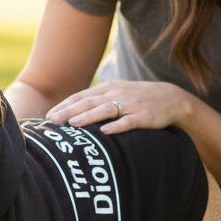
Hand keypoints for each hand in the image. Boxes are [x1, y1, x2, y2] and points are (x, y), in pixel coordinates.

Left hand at [45, 81, 191, 134]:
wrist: (171, 98)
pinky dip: (117, 126)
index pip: (81, 96)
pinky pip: (129, 122)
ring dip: (88, 117)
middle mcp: (117, 94)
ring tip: (73, 124)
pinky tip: (105, 132)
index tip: (48, 116)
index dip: (65, 105)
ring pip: (105, 110)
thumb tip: (71, 112)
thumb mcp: (116, 93)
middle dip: (69, 111)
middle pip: (89, 102)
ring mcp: (131, 105)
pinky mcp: (144, 116)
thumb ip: (96, 101)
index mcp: (108, 88)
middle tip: (53, 121)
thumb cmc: (138, 99)